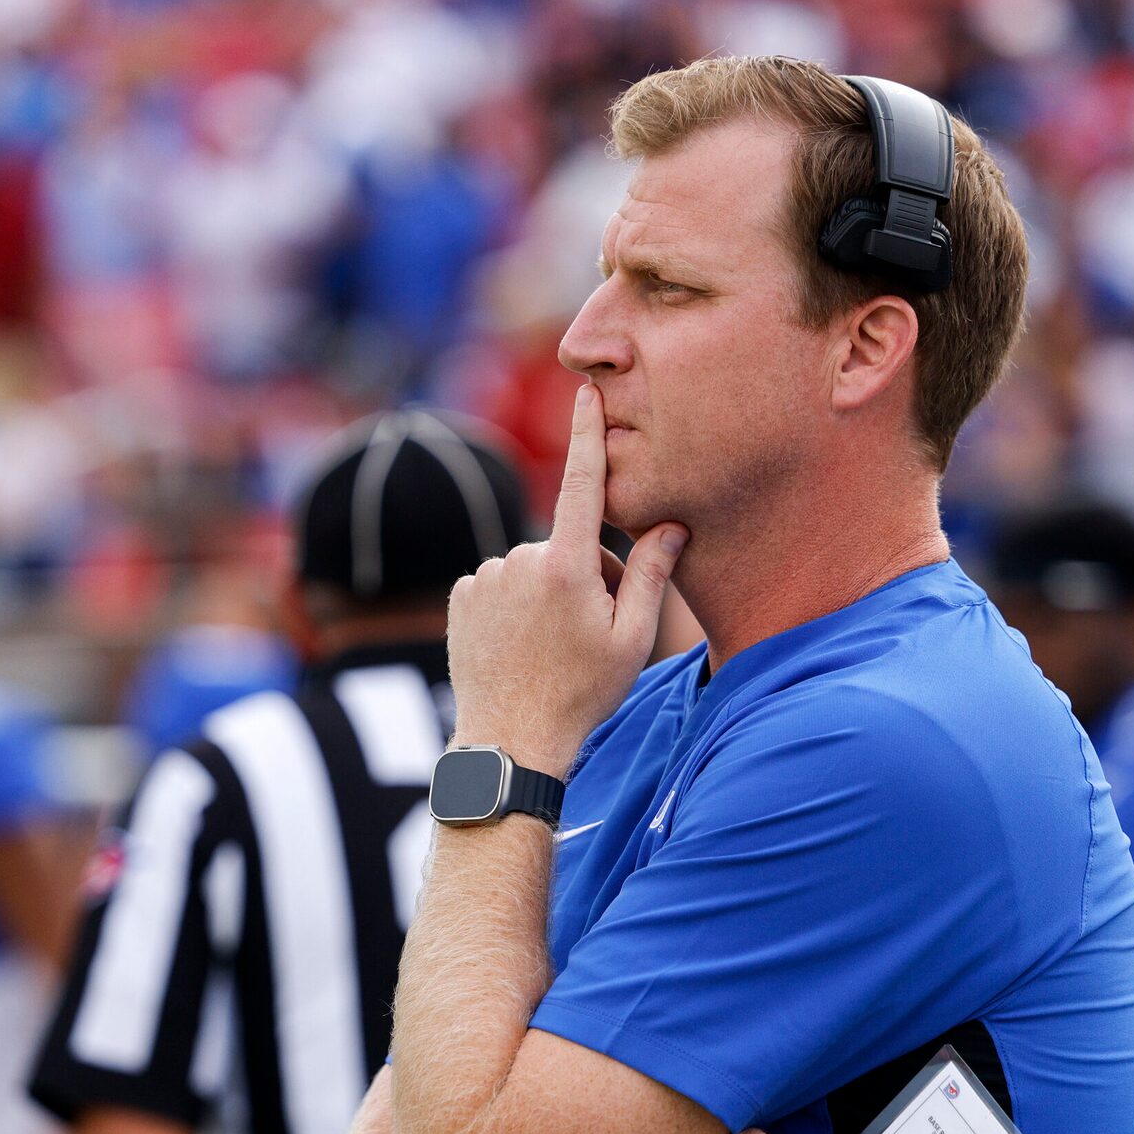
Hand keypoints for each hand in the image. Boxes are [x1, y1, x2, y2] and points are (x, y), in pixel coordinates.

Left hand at [448, 384, 685, 777]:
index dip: (587, 435)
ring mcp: (484, 576)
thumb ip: (652, 574)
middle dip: (586, 574)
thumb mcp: (632, 639)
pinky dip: (512, 604)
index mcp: (568, 565)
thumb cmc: (581, 695)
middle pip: (568, 546)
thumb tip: (671, 524)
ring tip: (551, 646)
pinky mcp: (462, 595)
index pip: (583, 484)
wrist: (509, 742)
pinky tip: (520, 645)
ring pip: (531, 567)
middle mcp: (519, 559)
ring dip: (547, 591)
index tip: (586, 391)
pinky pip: (499, 584)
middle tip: (590, 633)